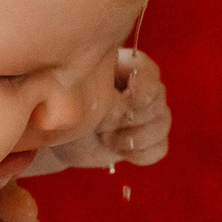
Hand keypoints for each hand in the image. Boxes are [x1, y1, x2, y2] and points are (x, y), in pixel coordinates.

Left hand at [35, 47, 169, 171]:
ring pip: (161, 126)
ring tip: (105, 137)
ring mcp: (149, 115)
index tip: (123, 102)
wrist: (60, 134)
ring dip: (132, 138)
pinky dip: (139, 154)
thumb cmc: (65, 106)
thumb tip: (119, 107)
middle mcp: (145, 88)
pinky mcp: (148, 141)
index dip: (140, 91)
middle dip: (127, 120)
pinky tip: (117, 150)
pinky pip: (159, 149)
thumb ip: (103, 96)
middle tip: (99, 124)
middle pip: (157, 103)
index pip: (150, 73)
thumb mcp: (78, 97)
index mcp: (129, 67)